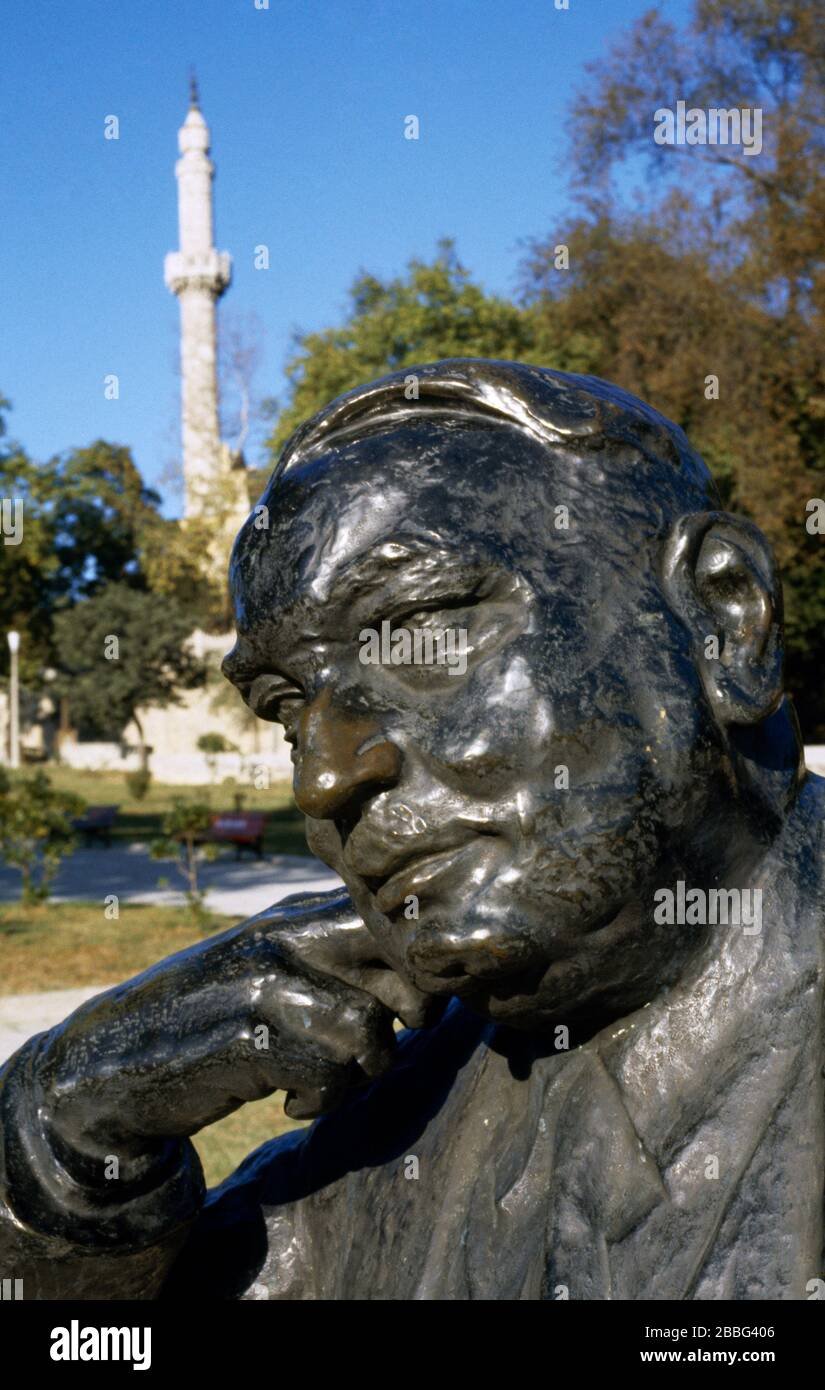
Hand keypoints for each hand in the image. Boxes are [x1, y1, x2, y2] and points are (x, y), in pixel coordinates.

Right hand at [36, 891, 440, 1166]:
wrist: (118, 1057)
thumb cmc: (217, 1015)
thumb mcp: (275, 966)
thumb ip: (338, 956)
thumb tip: (431, 982)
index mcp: (297, 913)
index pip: (391, 921)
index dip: (417, 971)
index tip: (406, 1010)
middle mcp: (285, 936)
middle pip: (397, 967)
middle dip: (407, 1017)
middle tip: (374, 1049)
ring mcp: (264, 981)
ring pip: (368, 1031)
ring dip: (358, 1074)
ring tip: (321, 1083)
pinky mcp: (245, 1035)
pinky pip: (327, 1073)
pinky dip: (320, 1100)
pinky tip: (291, 1102)